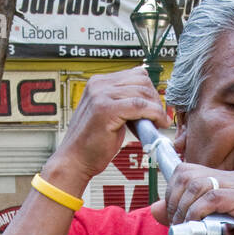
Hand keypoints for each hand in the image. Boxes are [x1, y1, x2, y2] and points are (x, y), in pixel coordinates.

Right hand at [43, 68, 167, 193]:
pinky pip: (139, 106)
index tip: (156, 106)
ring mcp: (100, 95)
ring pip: (142, 92)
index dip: (150, 91)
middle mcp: (98, 85)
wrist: (75, 160)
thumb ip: (124, 103)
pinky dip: (153, 114)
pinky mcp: (106, 109)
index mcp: (98, 83)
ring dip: (156, 108)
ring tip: (158, 123)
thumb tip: (148, 100)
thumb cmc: (92, 143)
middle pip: (141, 80)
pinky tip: (157, 124)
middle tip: (159, 117)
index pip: (135, 74)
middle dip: (155, 99)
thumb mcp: (110, 115)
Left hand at [151, 162, 233, 226]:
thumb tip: (155, 208)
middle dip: (176, 201)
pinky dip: (197, 211)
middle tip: (177, 224)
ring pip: (199, 184)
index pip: (186, 170)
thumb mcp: (198, 226)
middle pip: (189, 176)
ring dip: (185, 208)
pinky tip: (195, 224)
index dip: (172, 191)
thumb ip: (177, 214)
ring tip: (186, 227)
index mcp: (222, 179)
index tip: (172, 214)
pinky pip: (213, 197)